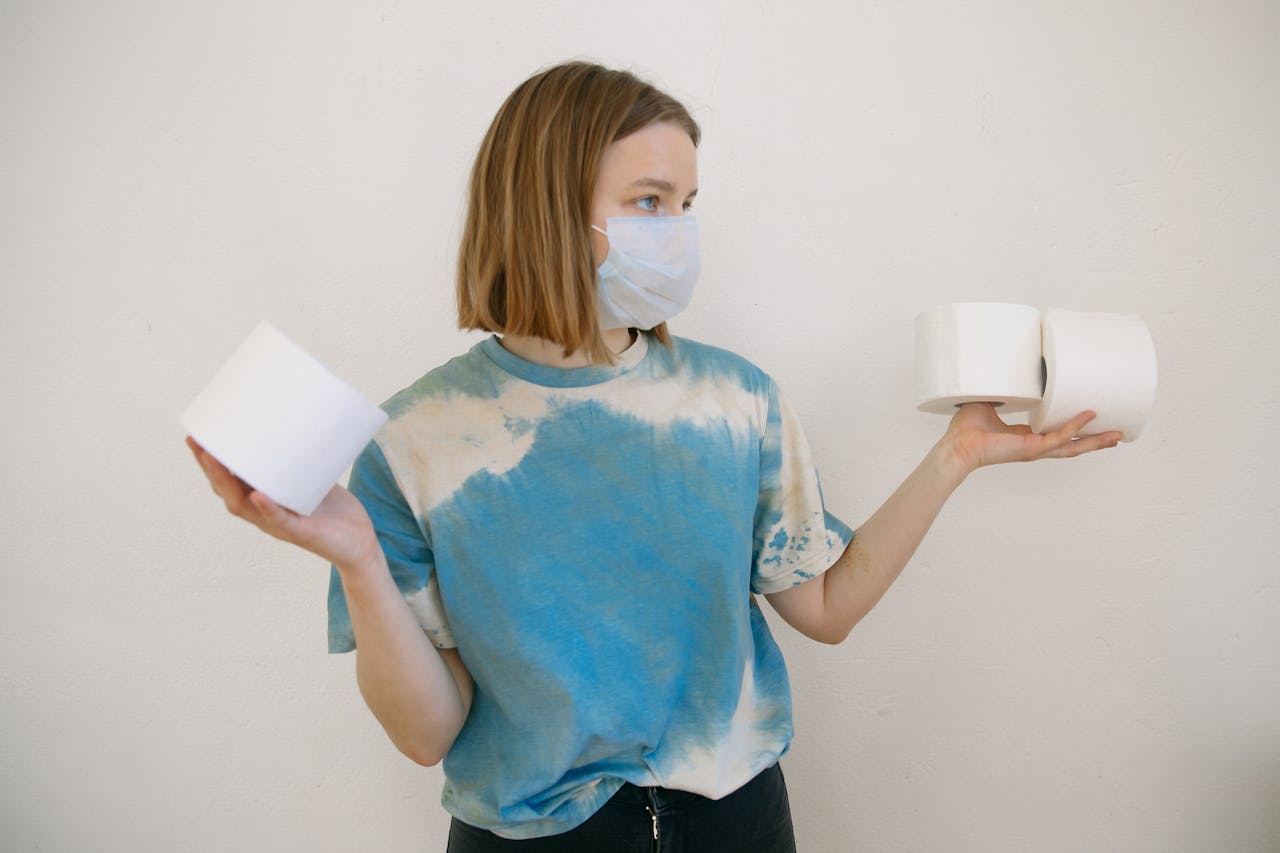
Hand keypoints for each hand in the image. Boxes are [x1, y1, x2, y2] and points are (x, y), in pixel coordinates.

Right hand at [186, 436, 380, 568]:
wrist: (360, 544)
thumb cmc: (333, 511)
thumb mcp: (314, 478)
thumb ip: (306, 456)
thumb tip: (302, 416)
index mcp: (262, 501)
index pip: (226, 482)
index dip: (209, 462)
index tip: (196, 436)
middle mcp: (263, 514)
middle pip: (226, 491)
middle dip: (209, 467)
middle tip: (196, 441)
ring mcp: (279, 525)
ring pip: (243, 506)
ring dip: (227, 483)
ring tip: (215, 459)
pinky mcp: (302, 533)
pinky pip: (281, 520)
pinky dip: (268, 508)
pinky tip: (258, 495)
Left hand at [941, 403, 1123, 474]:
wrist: (957, 444)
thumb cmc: (966, 428)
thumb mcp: (990, 402)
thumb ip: (1003, 389)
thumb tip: (1006, 367)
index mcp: (1027, 437)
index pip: (1058, 433)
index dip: (1076, 428)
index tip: (1094, 419)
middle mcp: (1035, 445)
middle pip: (1072, 444)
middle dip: (1096, 440)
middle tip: (1119, 434)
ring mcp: (1035, 449)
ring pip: (1072, 446)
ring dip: (1095, 440)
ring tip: (1117, 436)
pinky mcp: (1030, 448)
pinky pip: (1058, 437)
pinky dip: (1073, 426)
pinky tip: (1089, 417)